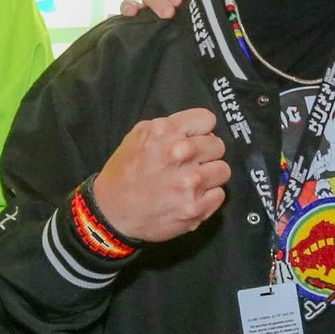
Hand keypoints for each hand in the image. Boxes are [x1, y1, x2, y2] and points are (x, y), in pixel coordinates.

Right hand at [92, 108, 230, 242]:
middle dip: (206, 154)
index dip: (200, 131)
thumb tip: (200, 131)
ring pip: (223, 170)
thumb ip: (169, 128)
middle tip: (189, 164)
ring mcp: (190, 182)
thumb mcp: (138, 136)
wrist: (111, 213)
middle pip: (218, 145)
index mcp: (164, 131)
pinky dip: (207, 197)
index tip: (193, 140)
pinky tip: (189, 198)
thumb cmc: (124, 174)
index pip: (207, 119)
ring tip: (190, 182)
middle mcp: (180, 153)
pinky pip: (219, 194)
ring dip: (209, 176)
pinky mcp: (196, 207)